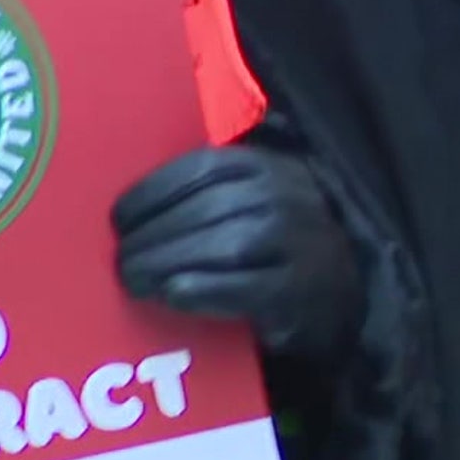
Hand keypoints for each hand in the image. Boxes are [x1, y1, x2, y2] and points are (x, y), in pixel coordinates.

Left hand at [111, 145, 362, 351]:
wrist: (340, 292)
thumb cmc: (274, 244)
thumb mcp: (251, 200)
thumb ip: (203, 195)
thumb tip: (127, 213)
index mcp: (266, 165)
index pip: (202, 169)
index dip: (153, 192)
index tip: (119, 218)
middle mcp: (286, 196)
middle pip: (206, 209)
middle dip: (153, 236)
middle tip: (121, 260)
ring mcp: (298, 243)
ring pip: (224, 245)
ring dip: (168, 263)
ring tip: (134, 280)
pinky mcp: (298, 291)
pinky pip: (245, 288)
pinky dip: (204, 290)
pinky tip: (173, 293)